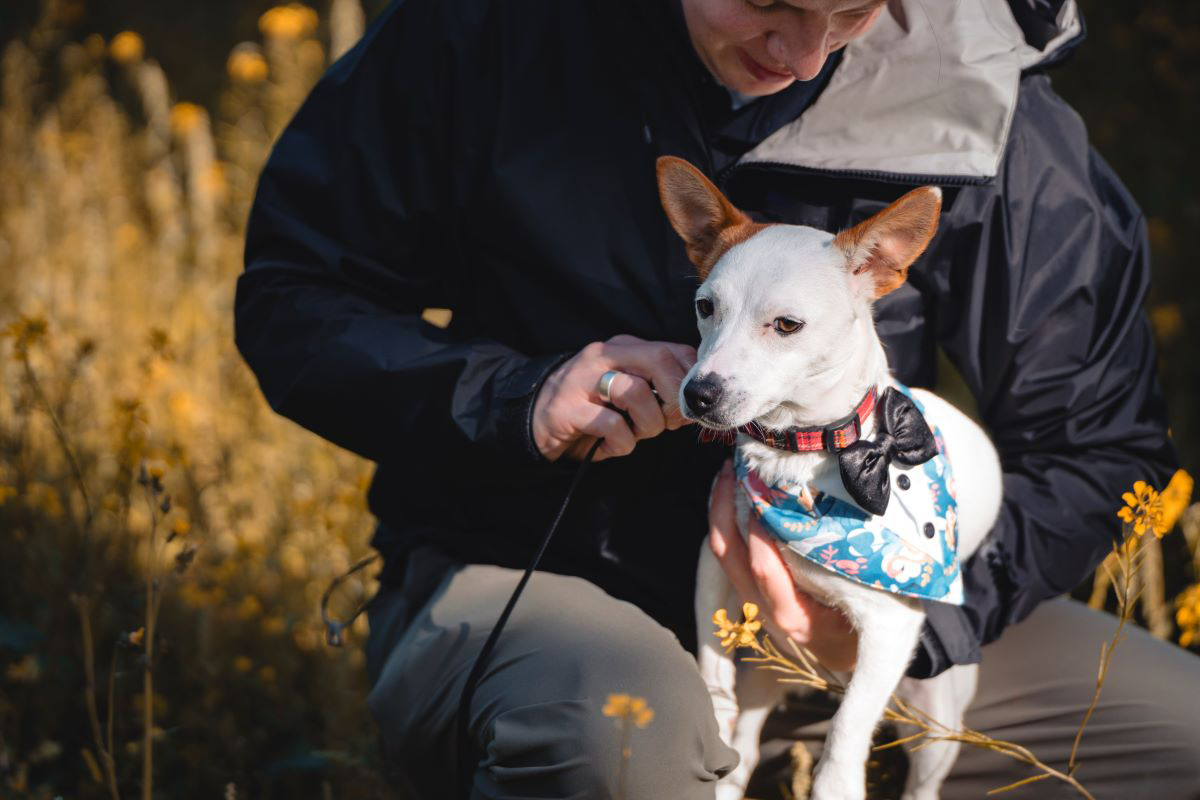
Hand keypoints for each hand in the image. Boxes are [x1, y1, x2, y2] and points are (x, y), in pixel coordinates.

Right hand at [532, 334, 695, 461]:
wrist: (534, 420)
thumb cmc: (591, 409)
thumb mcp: (626, 392)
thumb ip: (657, 389)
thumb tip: (695, 405)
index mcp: (623, 348)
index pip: (673, 350)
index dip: (689, 382)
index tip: (688, 409)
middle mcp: (604, 356)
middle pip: (658, 360)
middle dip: (675, 398)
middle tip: (670, 423)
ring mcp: (582, 379)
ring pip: (636, 392)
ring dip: (648, 425)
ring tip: (636, 435)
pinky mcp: (567, 408)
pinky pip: (611, 425)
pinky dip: (620, 444)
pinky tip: (609, 446)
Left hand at [708, 459, 858, 671]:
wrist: (846, 662)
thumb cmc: (861, 631)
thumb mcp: (867, 613)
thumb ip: (855, 580)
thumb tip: (860, 531)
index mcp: (794, 615)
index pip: (765, 571)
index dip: (759, 533)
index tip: (764, 496)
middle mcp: (765, 607)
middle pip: (728, 555)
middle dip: (723, 510)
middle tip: (732, 469)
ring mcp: (753, 598)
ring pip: (723, 552)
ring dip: (721, 510)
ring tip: (729, 472)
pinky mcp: (751, 589)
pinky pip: (729, 552)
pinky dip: (728, 520)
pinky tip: (735, 493)